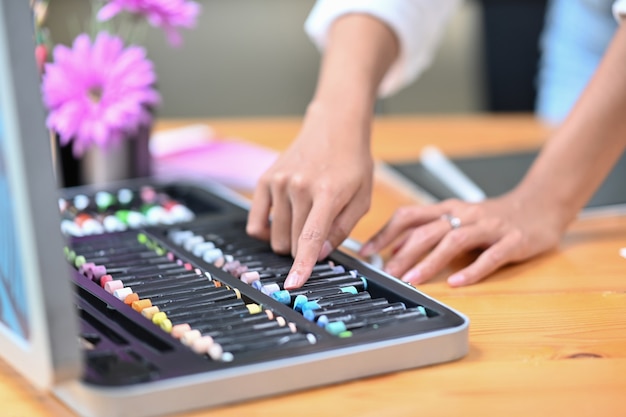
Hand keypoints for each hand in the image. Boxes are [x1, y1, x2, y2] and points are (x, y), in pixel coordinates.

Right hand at [247, 103, 373, 288]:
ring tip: (305, 219)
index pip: (311, 237)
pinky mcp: (265, 180)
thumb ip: (342, 229)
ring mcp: (279, 182)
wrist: (334, 128)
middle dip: (304, 250)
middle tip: (318, 233)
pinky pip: (256, 223)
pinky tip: (283, 223)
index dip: (303, 265)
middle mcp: (298, 186)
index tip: (294, 285)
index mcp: (327, 192)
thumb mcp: (362, 198)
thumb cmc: (352, 164)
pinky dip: (267, 231)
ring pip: (276, 236)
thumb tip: (321, 253)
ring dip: (289, 240)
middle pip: (292, 243)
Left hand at [359, 191, 567, 286]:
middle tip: (387, 273)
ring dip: (430, 261)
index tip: (366, 251)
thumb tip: (395, 252)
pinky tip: (458, 283)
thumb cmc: (493, 216)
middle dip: (403, 253)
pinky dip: (472, 270)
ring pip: (453, 241)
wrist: (541, 204)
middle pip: (427, 231)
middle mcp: (465, 214)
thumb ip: (431, 231)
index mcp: (448, 208)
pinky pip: (490, 256)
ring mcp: (489, 226)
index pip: (409, 216)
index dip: (385, 233)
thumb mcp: (458, 219)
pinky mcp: (513, 240)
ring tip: (413, 279)